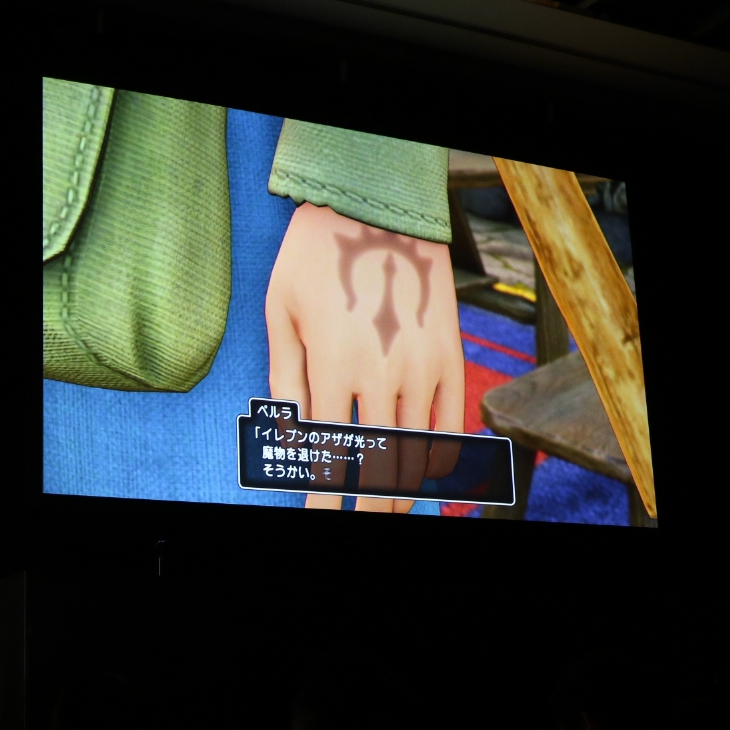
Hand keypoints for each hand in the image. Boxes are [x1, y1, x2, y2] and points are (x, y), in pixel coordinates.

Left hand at [266, 203, 463, 511]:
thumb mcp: (280, 313)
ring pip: (419, 452)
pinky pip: (450, 421)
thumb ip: (284, 378)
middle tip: (355, 521)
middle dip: (367, 505)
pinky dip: (440, 457)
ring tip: (387, 509)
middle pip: (379, 465)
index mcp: (333, 367)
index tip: (317, 513)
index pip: (329, 453)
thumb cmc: (316, 258)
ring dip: (403, 490)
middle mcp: (381, 374)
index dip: (322, 494)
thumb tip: (289, 433)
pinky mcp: (449, 355)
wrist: (377, 209)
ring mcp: (421, 366)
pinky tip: (425, 475)